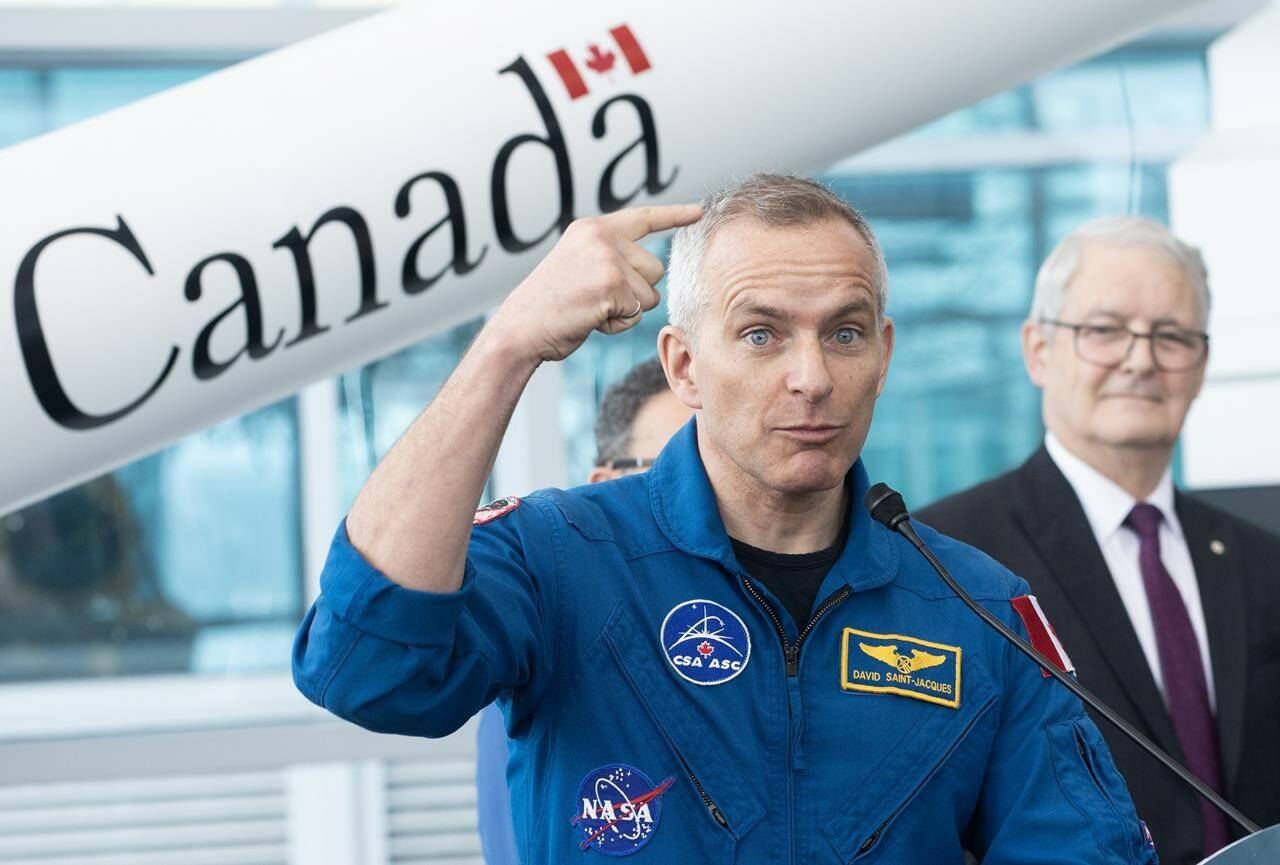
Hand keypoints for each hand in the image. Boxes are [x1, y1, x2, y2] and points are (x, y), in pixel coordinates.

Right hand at [488, 204, 702, 362]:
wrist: (520, 329)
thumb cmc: (550, 308)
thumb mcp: (579, 267)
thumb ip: (611, 259)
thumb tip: (653, 271)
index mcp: (592, 229)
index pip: (643, 218)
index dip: (674, 216)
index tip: (699, 211)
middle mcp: (601, 237)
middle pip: (655, 268)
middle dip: (636, 292)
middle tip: (595, 299)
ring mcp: (606, 259)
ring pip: (650, 294)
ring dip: (627, 311)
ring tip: (590, 309)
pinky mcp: (611, 285)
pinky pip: (637, 314)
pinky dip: (618, 325)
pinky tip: (590, 320)